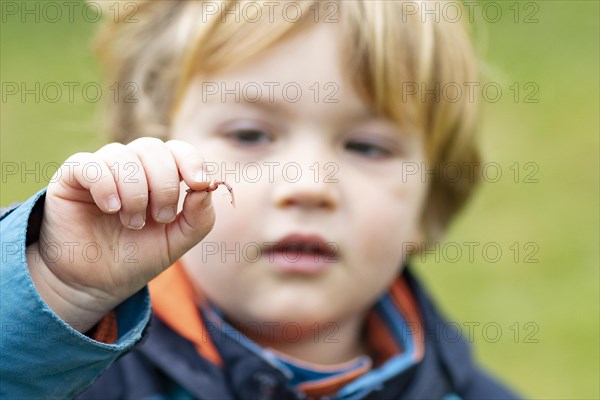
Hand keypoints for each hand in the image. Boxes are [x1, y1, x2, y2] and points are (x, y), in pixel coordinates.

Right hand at [27, 138, 214, 331]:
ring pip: (122, 155)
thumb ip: (199, 218)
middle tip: (160, 218)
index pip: (178, 150)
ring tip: (132, 222)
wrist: (94, 284)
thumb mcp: (176, 242)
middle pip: (152, 148)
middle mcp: (130, 166)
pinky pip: (88, 164)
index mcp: (159, 175)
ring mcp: (101, 169)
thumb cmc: (137, 258)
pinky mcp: (71, 178)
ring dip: (135, 191)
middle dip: (163, 184)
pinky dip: (105, 185)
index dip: (191, 160)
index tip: (199, 183)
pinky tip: (111, 209)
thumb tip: (206, 187)